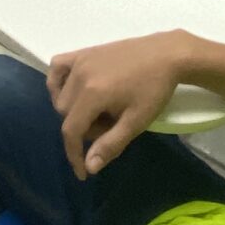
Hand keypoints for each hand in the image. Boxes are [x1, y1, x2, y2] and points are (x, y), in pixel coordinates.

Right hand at [48, 33, 192, 176]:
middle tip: (108, 126)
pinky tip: (73, 89)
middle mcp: (80, 75)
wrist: (167, 55)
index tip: (82, 172)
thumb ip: (110, 145)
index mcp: (93, 93)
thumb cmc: (154, 90)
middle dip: (82, 128)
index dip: (74, 154)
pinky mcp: (84, 52)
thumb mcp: (136, 121)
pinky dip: (58, 82)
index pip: (71, 130)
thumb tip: (89, 167)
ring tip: (97, 111)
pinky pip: (57, 67)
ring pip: (60, 94)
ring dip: (72, 109)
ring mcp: (80, 60)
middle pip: (64, 113)